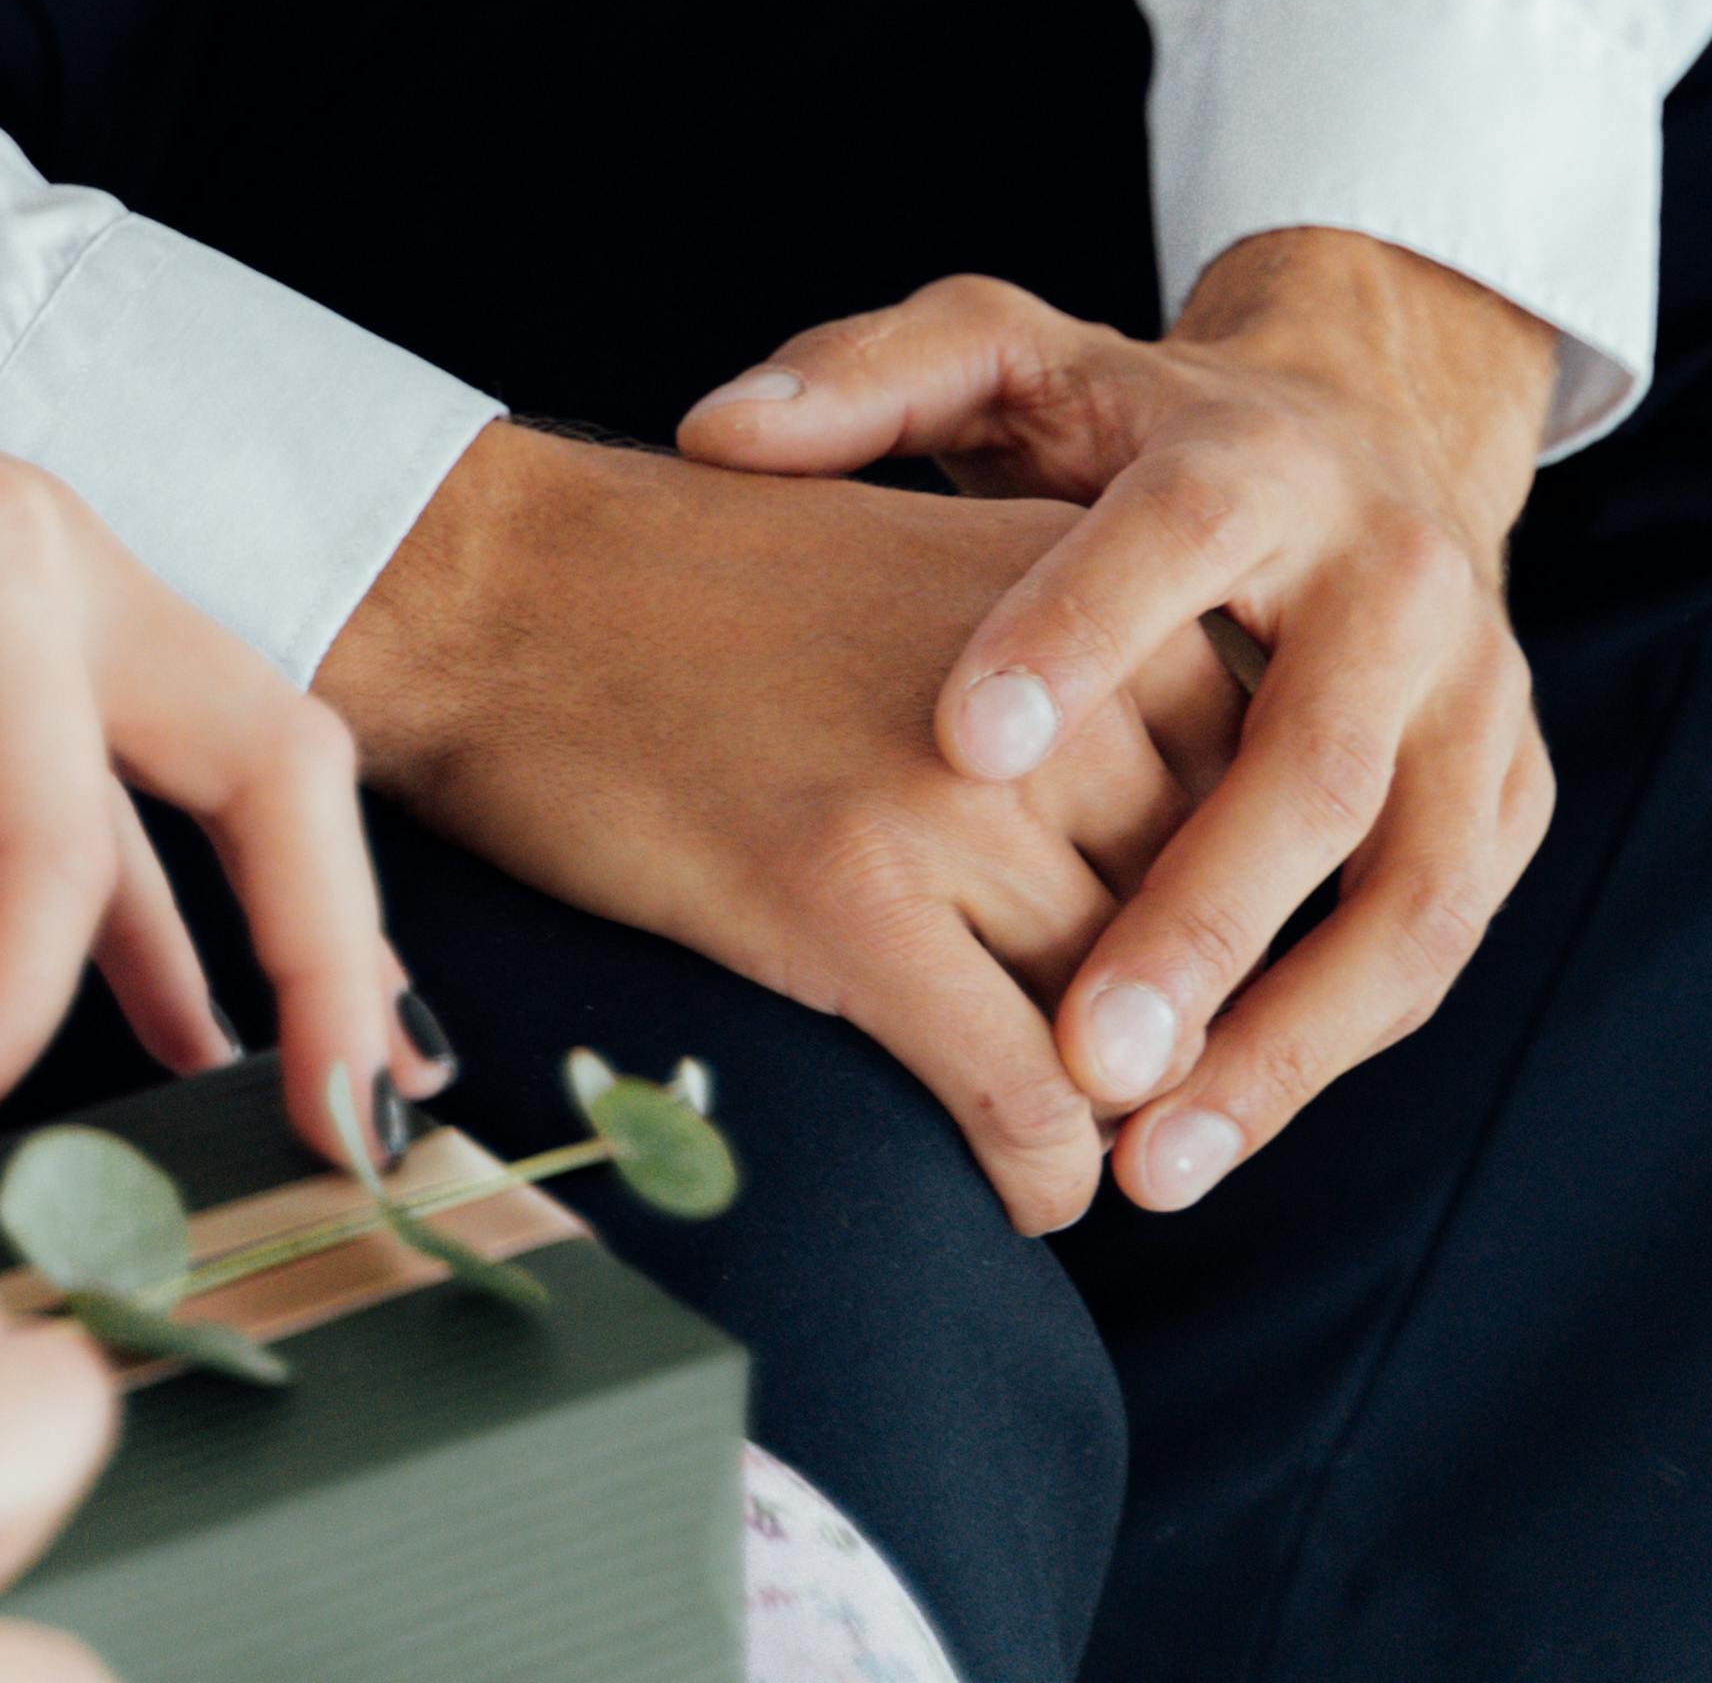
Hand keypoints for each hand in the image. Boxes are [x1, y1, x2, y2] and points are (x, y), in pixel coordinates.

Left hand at [0, 271, 426, 1162]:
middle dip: (325, 945)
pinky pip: (109, 772)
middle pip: (267, 759)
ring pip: (217, 756)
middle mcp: (53, 557)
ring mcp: (34, 585)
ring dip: (277, 916)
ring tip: (323, 1099)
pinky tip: (185, 1017)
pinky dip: (159, 891)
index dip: (10, 1013)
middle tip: (351, 1132)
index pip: (61, 847)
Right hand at [322, 423, 1244, 1230]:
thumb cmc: (686, 591)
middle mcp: (1046, 692)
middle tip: (1130, 1087)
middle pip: (1207, 921)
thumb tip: (1194, 843)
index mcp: (1077, 588)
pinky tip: (1012, 1183)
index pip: (1258, 790)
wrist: (494, 587)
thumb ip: (1073, 676)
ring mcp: (950, 800)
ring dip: (1114, 1116)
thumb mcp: (927, 570)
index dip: (1231, 905)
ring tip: (1067, 1136)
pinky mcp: (850, 903)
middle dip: (1175, 1024)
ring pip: (1133, 1031)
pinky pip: (1029, 1103)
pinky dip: (1044, 1177)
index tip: (1184, 968)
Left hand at [681, 230, 1558, 1211]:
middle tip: (1077, 1048)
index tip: (961, 748)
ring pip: (1403, 896)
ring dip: (1281, 1040)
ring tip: (1146, 1155)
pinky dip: (1324, 1052)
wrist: (1357, 428)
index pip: (1168, 544)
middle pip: (1313, 761)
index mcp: (1255, 459)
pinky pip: (1426, 949)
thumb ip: (863, 382)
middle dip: (1199, 918)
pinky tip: (1207, 1136)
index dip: (1072, 641)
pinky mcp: (1506, 798)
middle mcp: (1389, 577)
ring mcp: (1471, 699)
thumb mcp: (1007, 358)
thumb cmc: (1132, 421)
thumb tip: (717, 434)